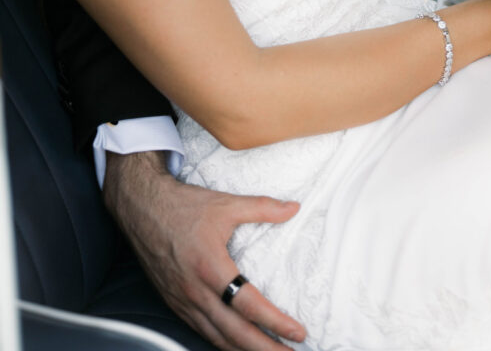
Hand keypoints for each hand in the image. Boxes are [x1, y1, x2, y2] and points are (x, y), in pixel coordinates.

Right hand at [103, 152, 305, 350]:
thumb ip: (263, 208)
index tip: (299, 333)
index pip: (249, 306)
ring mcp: (183, 301)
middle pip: (235, 333)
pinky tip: (236, 345)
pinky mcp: (174, 303)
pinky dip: (222, 343)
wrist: (142, 208)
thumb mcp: (226, 203)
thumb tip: (294, 209)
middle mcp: (196, 291)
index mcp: (211, 268)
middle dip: (265, 349)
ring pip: (217, 338)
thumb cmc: (183, 206)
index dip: (276, 323)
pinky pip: (201, 331)